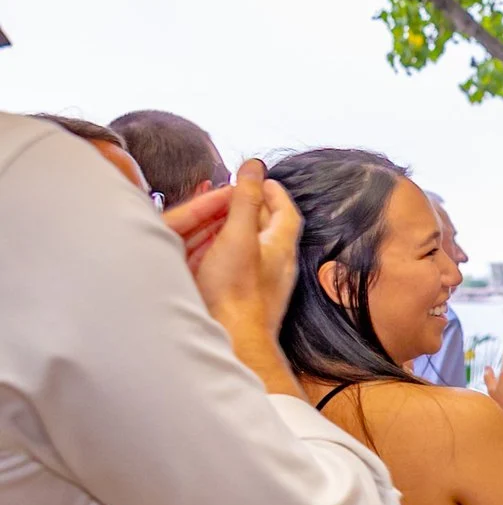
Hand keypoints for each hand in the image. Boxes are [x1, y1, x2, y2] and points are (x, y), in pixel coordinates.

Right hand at [183, 159, 299, 326]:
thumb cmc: (235, 290)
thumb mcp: (238, 235)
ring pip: (255, 245)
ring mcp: (264, 282)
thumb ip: (246, 200)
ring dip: (239, 226)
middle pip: (270, 226)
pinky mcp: (248, 296)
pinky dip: (228, 249)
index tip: (260, 179)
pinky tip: (213, 251)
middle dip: (253, 205)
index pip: (286, 211)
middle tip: (236, 192)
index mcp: (280, 246)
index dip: (274, 191)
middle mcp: (277, 264)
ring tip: (220, 215)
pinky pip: (241, 264)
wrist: (233, 339)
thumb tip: (255, 165)